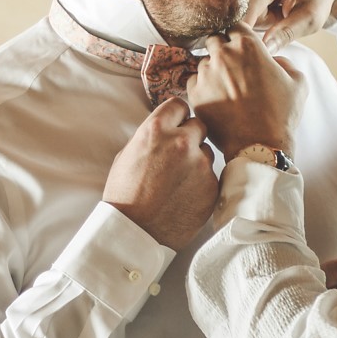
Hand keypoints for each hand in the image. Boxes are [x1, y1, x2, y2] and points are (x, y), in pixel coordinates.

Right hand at [104, 99, 217, 249]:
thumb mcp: (127, 155)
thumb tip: (165, 127)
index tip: (176, 124)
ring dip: (197, 160)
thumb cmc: (124, 196)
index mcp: (156, 130)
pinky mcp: (212, 186)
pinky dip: (202, 183)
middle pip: (199, 125)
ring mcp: (200, 164)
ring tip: (179, 180)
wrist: (135, 232)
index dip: (177, 116)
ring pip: (207, 152)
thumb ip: (151, 137)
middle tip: (178, 155)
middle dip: (190, 137)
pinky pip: (211, 176)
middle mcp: (182, 142)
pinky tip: (185, 195)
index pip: (179, 105)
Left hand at [187, 23, 305, 159]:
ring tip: (225, 87)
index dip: (237, 35)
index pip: (234, 25)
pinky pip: (192, 81)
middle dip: (222, 49)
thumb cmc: (282, 114)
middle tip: (231, 67)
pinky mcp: (194, 93)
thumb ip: (286, 62)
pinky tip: (215, 98)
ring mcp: (206, 73)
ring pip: (203, 61)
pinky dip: (201, 86)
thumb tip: (274, 60)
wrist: (260, 145)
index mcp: (249, 45)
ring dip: (212, 69)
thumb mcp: (298, 82)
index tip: (240, 46)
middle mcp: (224, 54)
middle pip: (214, 39)